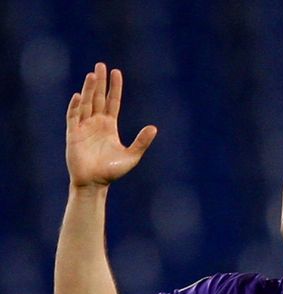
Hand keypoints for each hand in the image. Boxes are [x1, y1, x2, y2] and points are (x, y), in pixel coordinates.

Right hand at [66, 62, 156, 187]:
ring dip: (88, 89)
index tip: (116, 72)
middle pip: (98, 98)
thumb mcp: (131, 156)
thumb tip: (154, 128)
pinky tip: (78, 96)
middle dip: (99, 82)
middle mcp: (96, 123)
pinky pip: (73, 117)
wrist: (94, 184)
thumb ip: (141, 142)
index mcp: (109, 126)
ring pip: (86, 103)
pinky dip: (75, 106)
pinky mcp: (73, 134)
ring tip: (92, 75)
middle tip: (101, 65)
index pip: (112, 102)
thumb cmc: (111, 172)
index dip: (114, 88)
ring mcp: (84, 127)